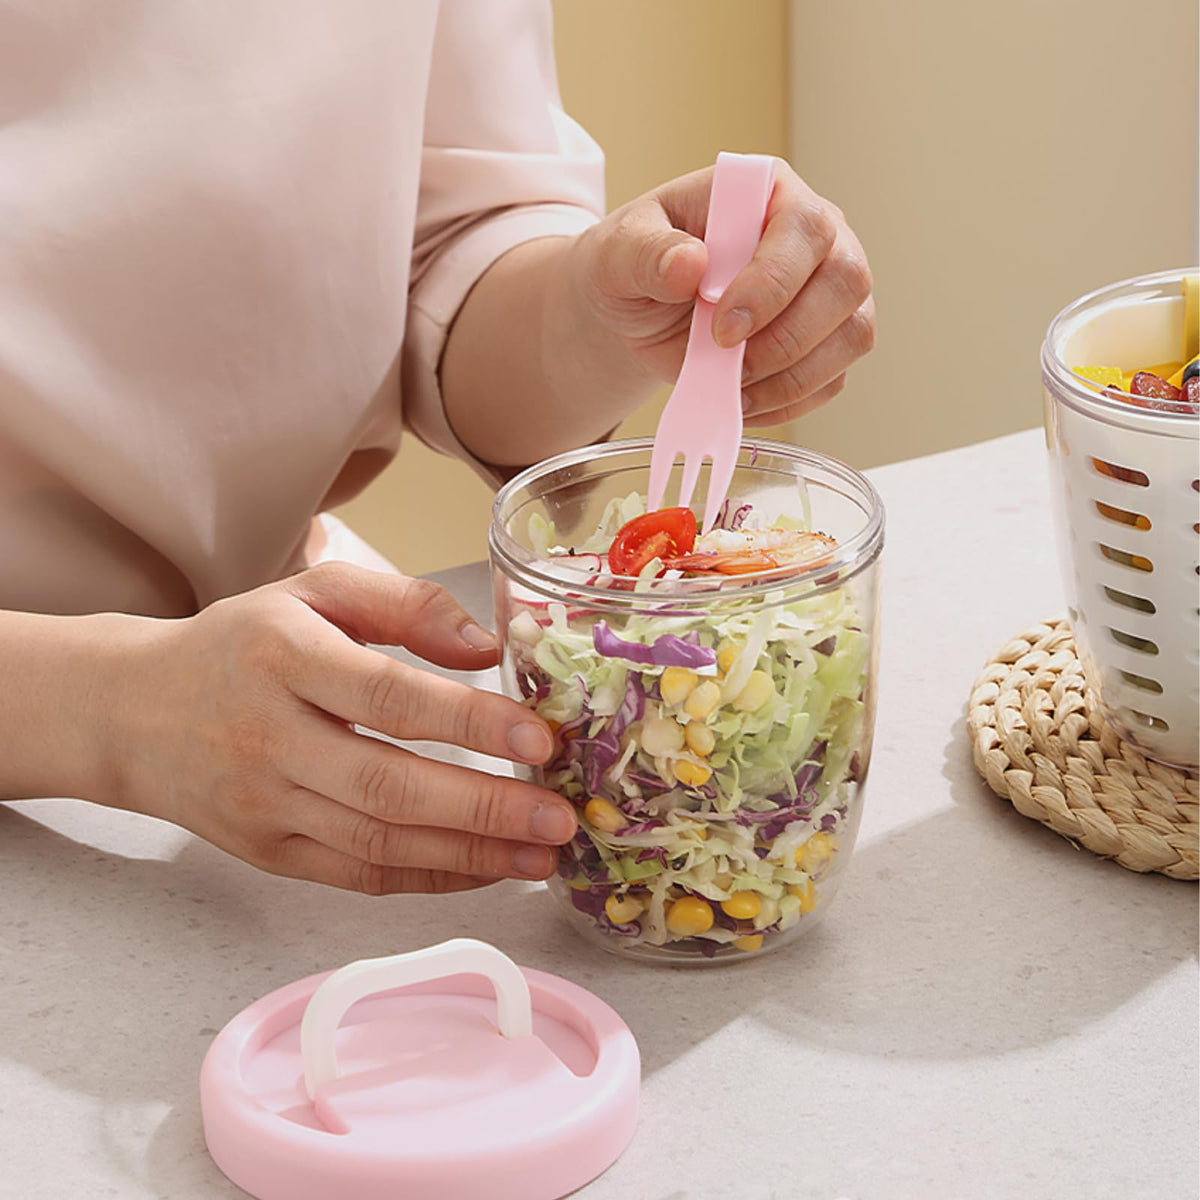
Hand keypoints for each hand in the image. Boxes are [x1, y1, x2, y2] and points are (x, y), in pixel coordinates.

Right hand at [102, 563, 576, 893]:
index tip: (540, 740)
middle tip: (560, 820)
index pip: (389, 697)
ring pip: (378, 843)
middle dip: (485, 809)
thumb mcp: (314, 592)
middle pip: (388, 787)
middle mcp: (269, 736)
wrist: (132, 712)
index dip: (470, 723)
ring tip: (541, 856)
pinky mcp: (267, 852)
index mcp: (284, 657)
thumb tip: (488, 649)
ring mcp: (264, 805)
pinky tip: (485, 871)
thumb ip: (405, 604)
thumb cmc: (241, 644)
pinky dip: (428, 878)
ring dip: (470, 856)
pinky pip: (358, 875)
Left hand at [570, 159, 874, 425]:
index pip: (805, 226)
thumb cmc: (635, 265)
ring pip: (853, 334)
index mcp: (770, 192)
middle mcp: (817, 236)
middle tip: (729, 360)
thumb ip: (646, 253)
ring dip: (792, 375)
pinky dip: (789, 401)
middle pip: (847, 281)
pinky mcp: (827, 344)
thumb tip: (690, 263)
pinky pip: (832, 380)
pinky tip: (743, 399)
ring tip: (732, 384)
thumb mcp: (619, 252)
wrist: (637, 311)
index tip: (723, 327)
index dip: (772, 283)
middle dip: (787, 337)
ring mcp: (830, 292)